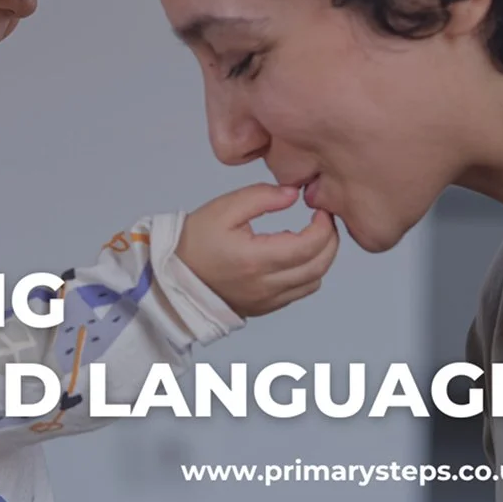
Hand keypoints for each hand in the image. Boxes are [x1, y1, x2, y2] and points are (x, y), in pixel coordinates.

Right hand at [176, 183, 338, 317]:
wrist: (172, 275)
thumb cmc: (194, 241)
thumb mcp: (224, 208)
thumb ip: (261, 197)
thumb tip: (292, 194)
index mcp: (256, 259)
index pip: (309, 246)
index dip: (324, 226)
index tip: (321, 210)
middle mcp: (265, 285)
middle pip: (319, 267)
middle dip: (330, 241)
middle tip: (324, 221)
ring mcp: (266, 301)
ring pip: (314, 283)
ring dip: (321, 259)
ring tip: (312, 236)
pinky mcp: (264, 308)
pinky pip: (298, 293)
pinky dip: (307, 273)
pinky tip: (296, 255)